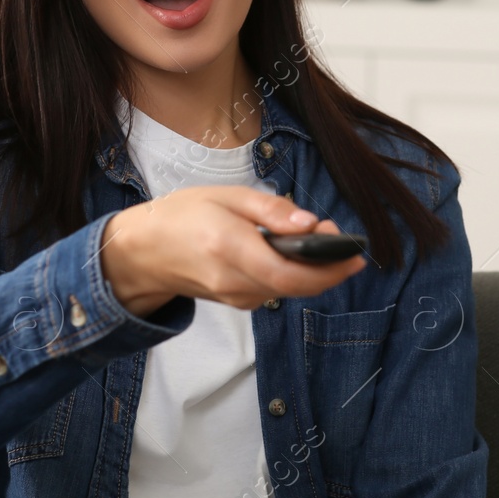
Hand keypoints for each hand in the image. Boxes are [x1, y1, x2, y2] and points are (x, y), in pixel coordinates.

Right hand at [99, 185, 366, 316]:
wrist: (144, 251)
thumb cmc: (182, 216)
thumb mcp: (226, 196)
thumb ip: (271, 210)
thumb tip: (310, 224)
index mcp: (230, 247)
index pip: (289, 273)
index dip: (329, 269)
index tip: (355, 253)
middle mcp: (234, 280)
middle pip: (297, 287)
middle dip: (329, 269)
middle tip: (340, 240)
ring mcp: (235, 297)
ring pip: (289, 290)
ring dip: (311, 269)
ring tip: (316, 237)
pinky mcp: (237, 301)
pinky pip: (275, 290)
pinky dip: (292, 273)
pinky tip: (290, 251)